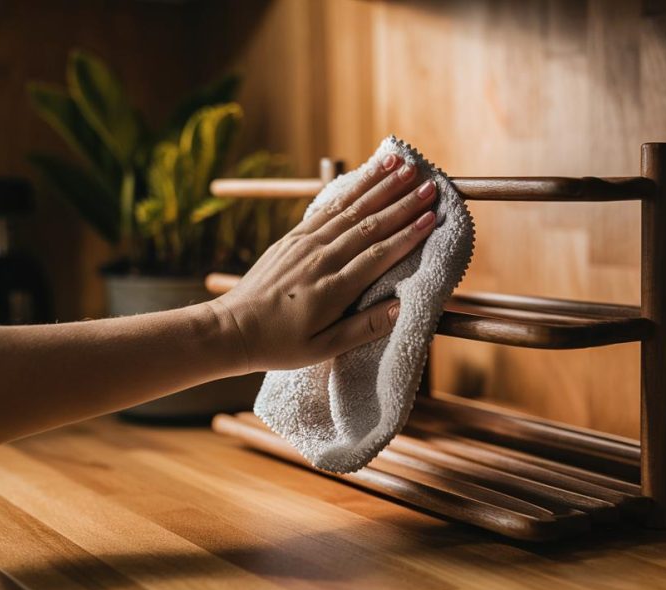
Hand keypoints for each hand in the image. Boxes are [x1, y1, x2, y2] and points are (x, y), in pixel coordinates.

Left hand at [207, 153, 437, 370]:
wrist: (233, 328)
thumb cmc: (281, 344)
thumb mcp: (324, 349)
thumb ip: (365, 328)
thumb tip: (403, 307)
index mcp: (332, 289)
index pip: (378, 254)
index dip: (408, 234)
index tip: (432, 216)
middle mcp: (320, 259)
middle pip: (369, 224)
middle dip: (402, 202)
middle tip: (430, 184)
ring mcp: (305, 243)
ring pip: (350, 208)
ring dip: (379, 184)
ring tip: (404, 164)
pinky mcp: (293, 236)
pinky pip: (328, 207)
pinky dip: (351, 188)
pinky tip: (367, 174)